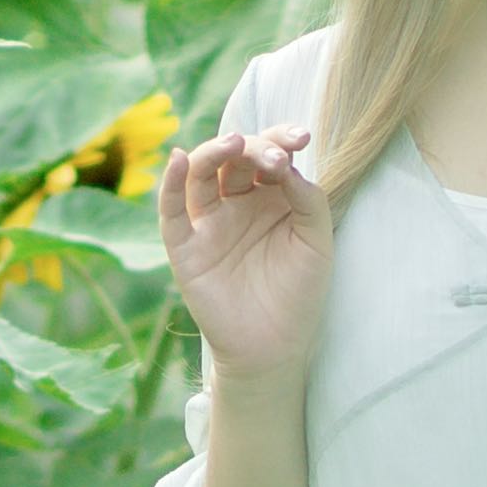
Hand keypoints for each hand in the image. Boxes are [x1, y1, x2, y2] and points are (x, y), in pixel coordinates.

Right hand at [156, 123, 333, 381]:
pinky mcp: (185, 247)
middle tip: (276, 159)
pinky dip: (170, 183)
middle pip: (235, 157)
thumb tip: (287, 165)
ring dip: (214, 152)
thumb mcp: (317, 242)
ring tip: (233, 144)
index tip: (301, 138)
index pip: (269, 154)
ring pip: (200, 173)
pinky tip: (176, 159)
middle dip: (255, 148)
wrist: (274, 348)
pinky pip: (172, 210)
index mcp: (270, 197)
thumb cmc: (299, 294)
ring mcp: (209, 223)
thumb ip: (309, 200)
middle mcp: (237, 203)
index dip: (281, 139)